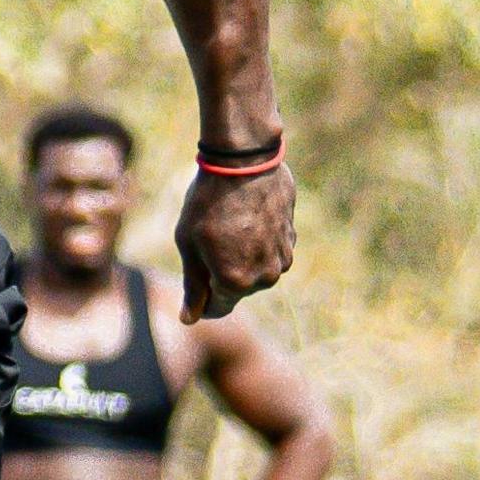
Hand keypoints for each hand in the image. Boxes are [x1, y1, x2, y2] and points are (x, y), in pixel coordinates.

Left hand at [174, 162, 294, 321]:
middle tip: (207, 238)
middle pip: (237, 289)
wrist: (244, 162)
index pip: (217, 309)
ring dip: (240, 256)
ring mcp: (282, 258)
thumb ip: (193, 284)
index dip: (200, 300)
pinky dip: (256, 242)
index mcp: (236, 282)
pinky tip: (244, 216)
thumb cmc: (208, 201)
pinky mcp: (291, 239)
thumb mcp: (189, 243)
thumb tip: (190, 318)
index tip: (193, 282)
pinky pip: (269, 251)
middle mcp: (265, 277)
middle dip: (220, 273)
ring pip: (255, 270)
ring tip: (227, 224)